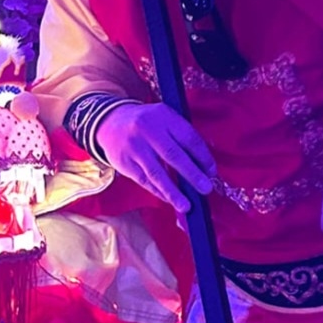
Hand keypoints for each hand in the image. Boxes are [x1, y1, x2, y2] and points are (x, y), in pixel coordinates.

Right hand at [96, 100, 215, 217]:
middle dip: (192, 175)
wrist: (110, 122)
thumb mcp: (164, 119)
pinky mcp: (124, 162)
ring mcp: (134, 147)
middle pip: (174, 155)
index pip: (188, 138)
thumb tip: (202, 167)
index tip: (212, 172)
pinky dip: (158, 191)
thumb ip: (181, 137)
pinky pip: (144, 180)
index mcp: (164, 116)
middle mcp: (148, 130)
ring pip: (156, 173)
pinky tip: (169, 199)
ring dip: (173, 191)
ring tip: (186, 205)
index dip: (203, 157)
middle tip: (205, 189)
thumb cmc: (146, 124)